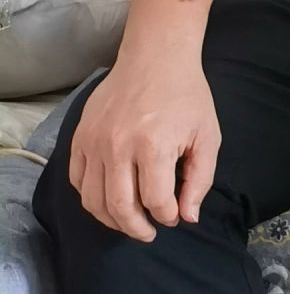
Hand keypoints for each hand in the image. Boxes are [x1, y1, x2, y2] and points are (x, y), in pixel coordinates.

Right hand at [68, 54, 219, 241]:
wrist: (156, 59)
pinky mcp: (80, 138)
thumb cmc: (187, 97)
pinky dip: (90, 198)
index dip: (166, 216)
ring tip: (129, 222)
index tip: (173, 217)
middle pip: (119, 207)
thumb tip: (187, 217)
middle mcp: (118, 146)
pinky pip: (77, 180)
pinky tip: (108, 200)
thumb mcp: (207, 136)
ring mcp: (94, 142)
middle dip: (136, 228)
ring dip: (111, 219)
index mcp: (154, 145)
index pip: (155, 200)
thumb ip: (199, 180)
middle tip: (148, 234)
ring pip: (93, 200)